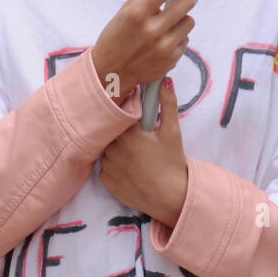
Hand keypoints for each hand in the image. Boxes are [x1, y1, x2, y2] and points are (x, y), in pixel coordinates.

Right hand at [91, 0, 197, 103]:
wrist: (111, 71)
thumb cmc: (116, 38)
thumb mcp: (126, 11)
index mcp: (137, 13)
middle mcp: (152, 29)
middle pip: (186, 3)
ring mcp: (164, 46)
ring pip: (189, 21)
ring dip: (182, 19)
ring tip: (168, 23)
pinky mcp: (172, 59)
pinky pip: (186, 39)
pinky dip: (178, 37)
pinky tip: (164, 40)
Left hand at [99, 79, 188, 228]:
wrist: (170, 197)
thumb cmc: (172, 163)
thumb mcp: (172, 131)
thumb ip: (167, 103)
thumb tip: (164, 79)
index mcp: (127, 134)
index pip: (119, 115)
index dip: (127, 116)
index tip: (137, 121)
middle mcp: (112, 149)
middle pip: (112, 132)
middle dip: (123, 133)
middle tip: (139, 140)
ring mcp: (107, 166)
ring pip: (107, 149)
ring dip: (117, 149)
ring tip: (135, 155)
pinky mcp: (105, 181)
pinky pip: (105, 167)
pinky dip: (114, 166)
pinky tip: (130, 169)